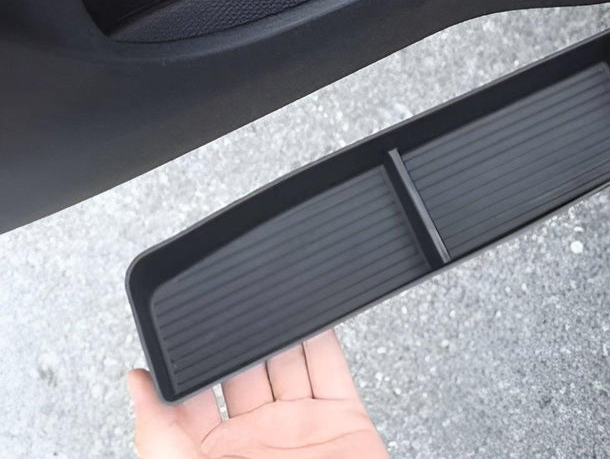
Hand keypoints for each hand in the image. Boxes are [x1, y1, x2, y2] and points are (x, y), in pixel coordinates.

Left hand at [128, 330, 388, 458]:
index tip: (189, 323)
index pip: (194, 394)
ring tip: (277, 299)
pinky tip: (315, 315)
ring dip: (284, 328)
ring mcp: (302, 429)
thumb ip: (161, 439)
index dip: (193, 358)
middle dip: (243, 335)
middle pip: (246, 368)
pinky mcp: (344, 422)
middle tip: (240, 305)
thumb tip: (133, 384)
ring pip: (289, 359)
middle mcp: (256, 441)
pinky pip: (332, 367)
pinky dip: (326, 336)